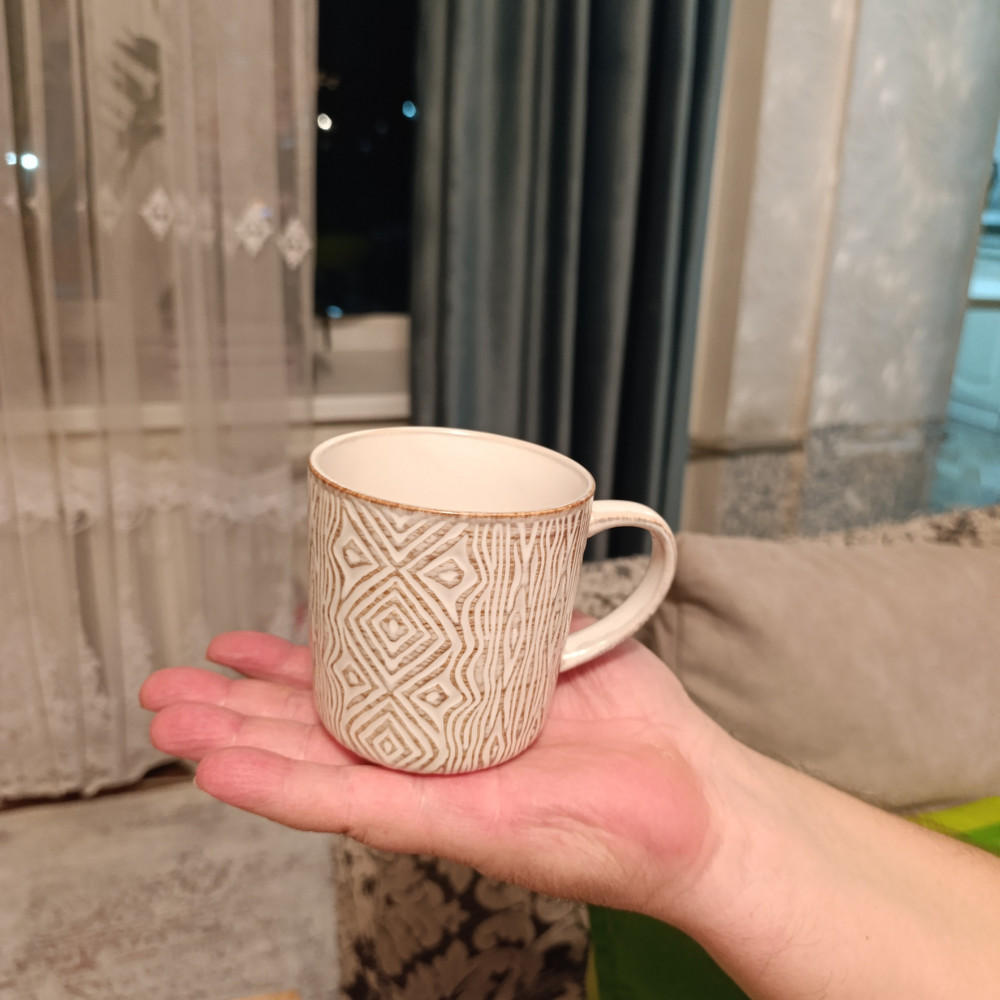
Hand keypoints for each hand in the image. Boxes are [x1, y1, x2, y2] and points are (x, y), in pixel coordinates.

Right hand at [140, 619, 721, 917]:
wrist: (698, 799)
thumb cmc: (638, 729)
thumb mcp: (559, 644)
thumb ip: (511, 609)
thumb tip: (481, 555)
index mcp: (443, 717)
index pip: (347, 693)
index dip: (284, 671)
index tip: (234, 644)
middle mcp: (427, 758)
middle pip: (311, 733)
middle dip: (233, 710)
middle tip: (167, 686)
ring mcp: (435, 793)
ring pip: (313, 771)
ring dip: (234, 747)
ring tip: (168, 723)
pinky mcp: (454, 824)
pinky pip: (356, 806)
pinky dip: (284, 790)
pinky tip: (222, 772)